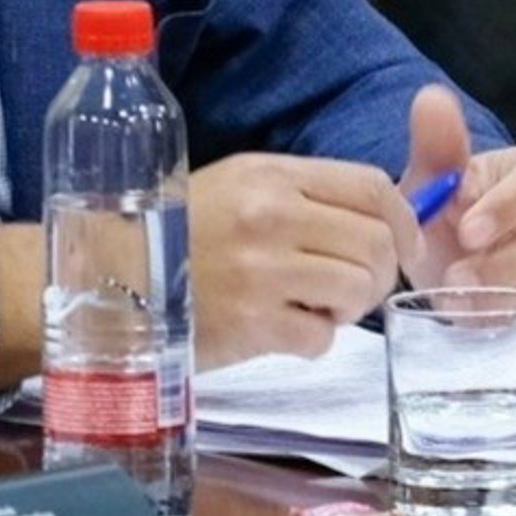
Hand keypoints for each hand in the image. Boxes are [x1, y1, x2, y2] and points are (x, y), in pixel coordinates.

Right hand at [188, 151, 420, 367]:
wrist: (110, 276)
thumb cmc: (177, 231)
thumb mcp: (238, 187)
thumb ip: (303, 197)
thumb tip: (377, 220)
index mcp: (272, 176)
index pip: (373, 187)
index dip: (405, 220)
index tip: (405, 246)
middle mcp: (272, 217)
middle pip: (376, 242)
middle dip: (380, 272)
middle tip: (355, 288)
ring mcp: (263, 272)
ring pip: (359, 290)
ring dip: (349, 308)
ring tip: (315, 308)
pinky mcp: (253, 324)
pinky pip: (321, 336)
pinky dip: (313, 339)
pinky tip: (283, 330)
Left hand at [406, 84, 515, 340]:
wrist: (454, 261)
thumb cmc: (448, 215)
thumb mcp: (433, 183)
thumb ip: (436, 145)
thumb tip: (431, 97)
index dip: (509, 206)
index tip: (466, 233)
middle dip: (511, 262)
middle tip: (458, 281)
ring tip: (465, 309)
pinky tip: (501, 326)